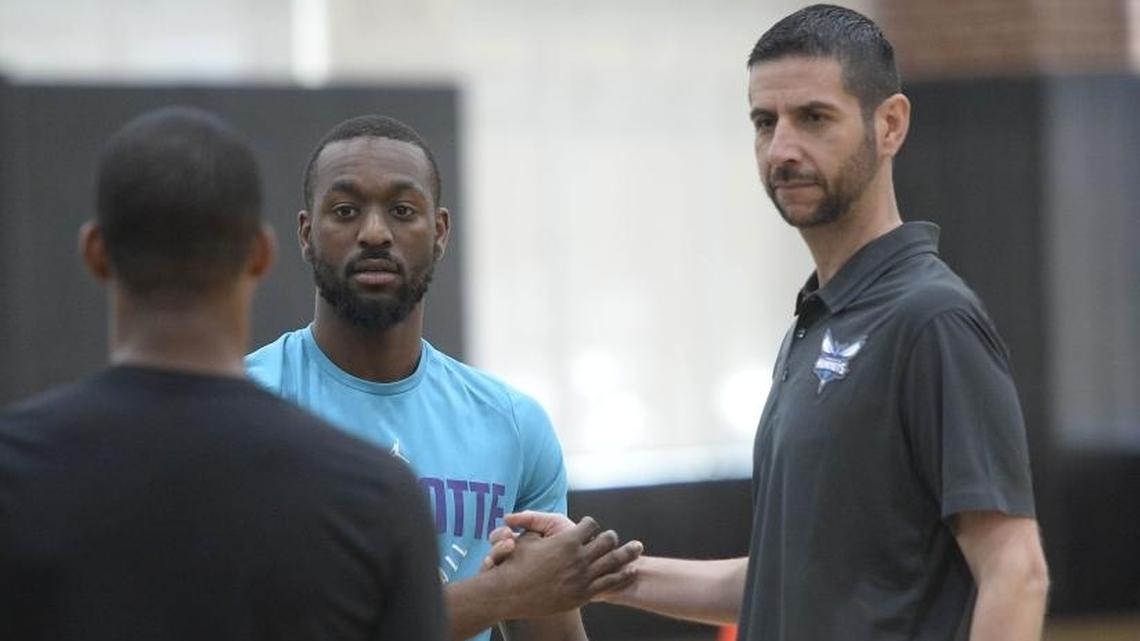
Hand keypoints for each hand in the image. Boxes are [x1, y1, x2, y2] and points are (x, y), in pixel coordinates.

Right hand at [482, 515, 642, 618]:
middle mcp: (579, 558)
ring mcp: (584, 577)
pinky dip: (624, 574)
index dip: (590, 523)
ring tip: (638, 547)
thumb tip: (529, 510)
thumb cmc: (516, 566)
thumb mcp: (526, 539)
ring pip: (615, 561)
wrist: (512, 596)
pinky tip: (632, 570)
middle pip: (608, 541)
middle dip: (611, 537)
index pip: (590, 525)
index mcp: (567, 541)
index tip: (590, 525)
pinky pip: (612, 582)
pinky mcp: (585, 594)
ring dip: (628, 552)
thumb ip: (533, 522)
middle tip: (612, 537)